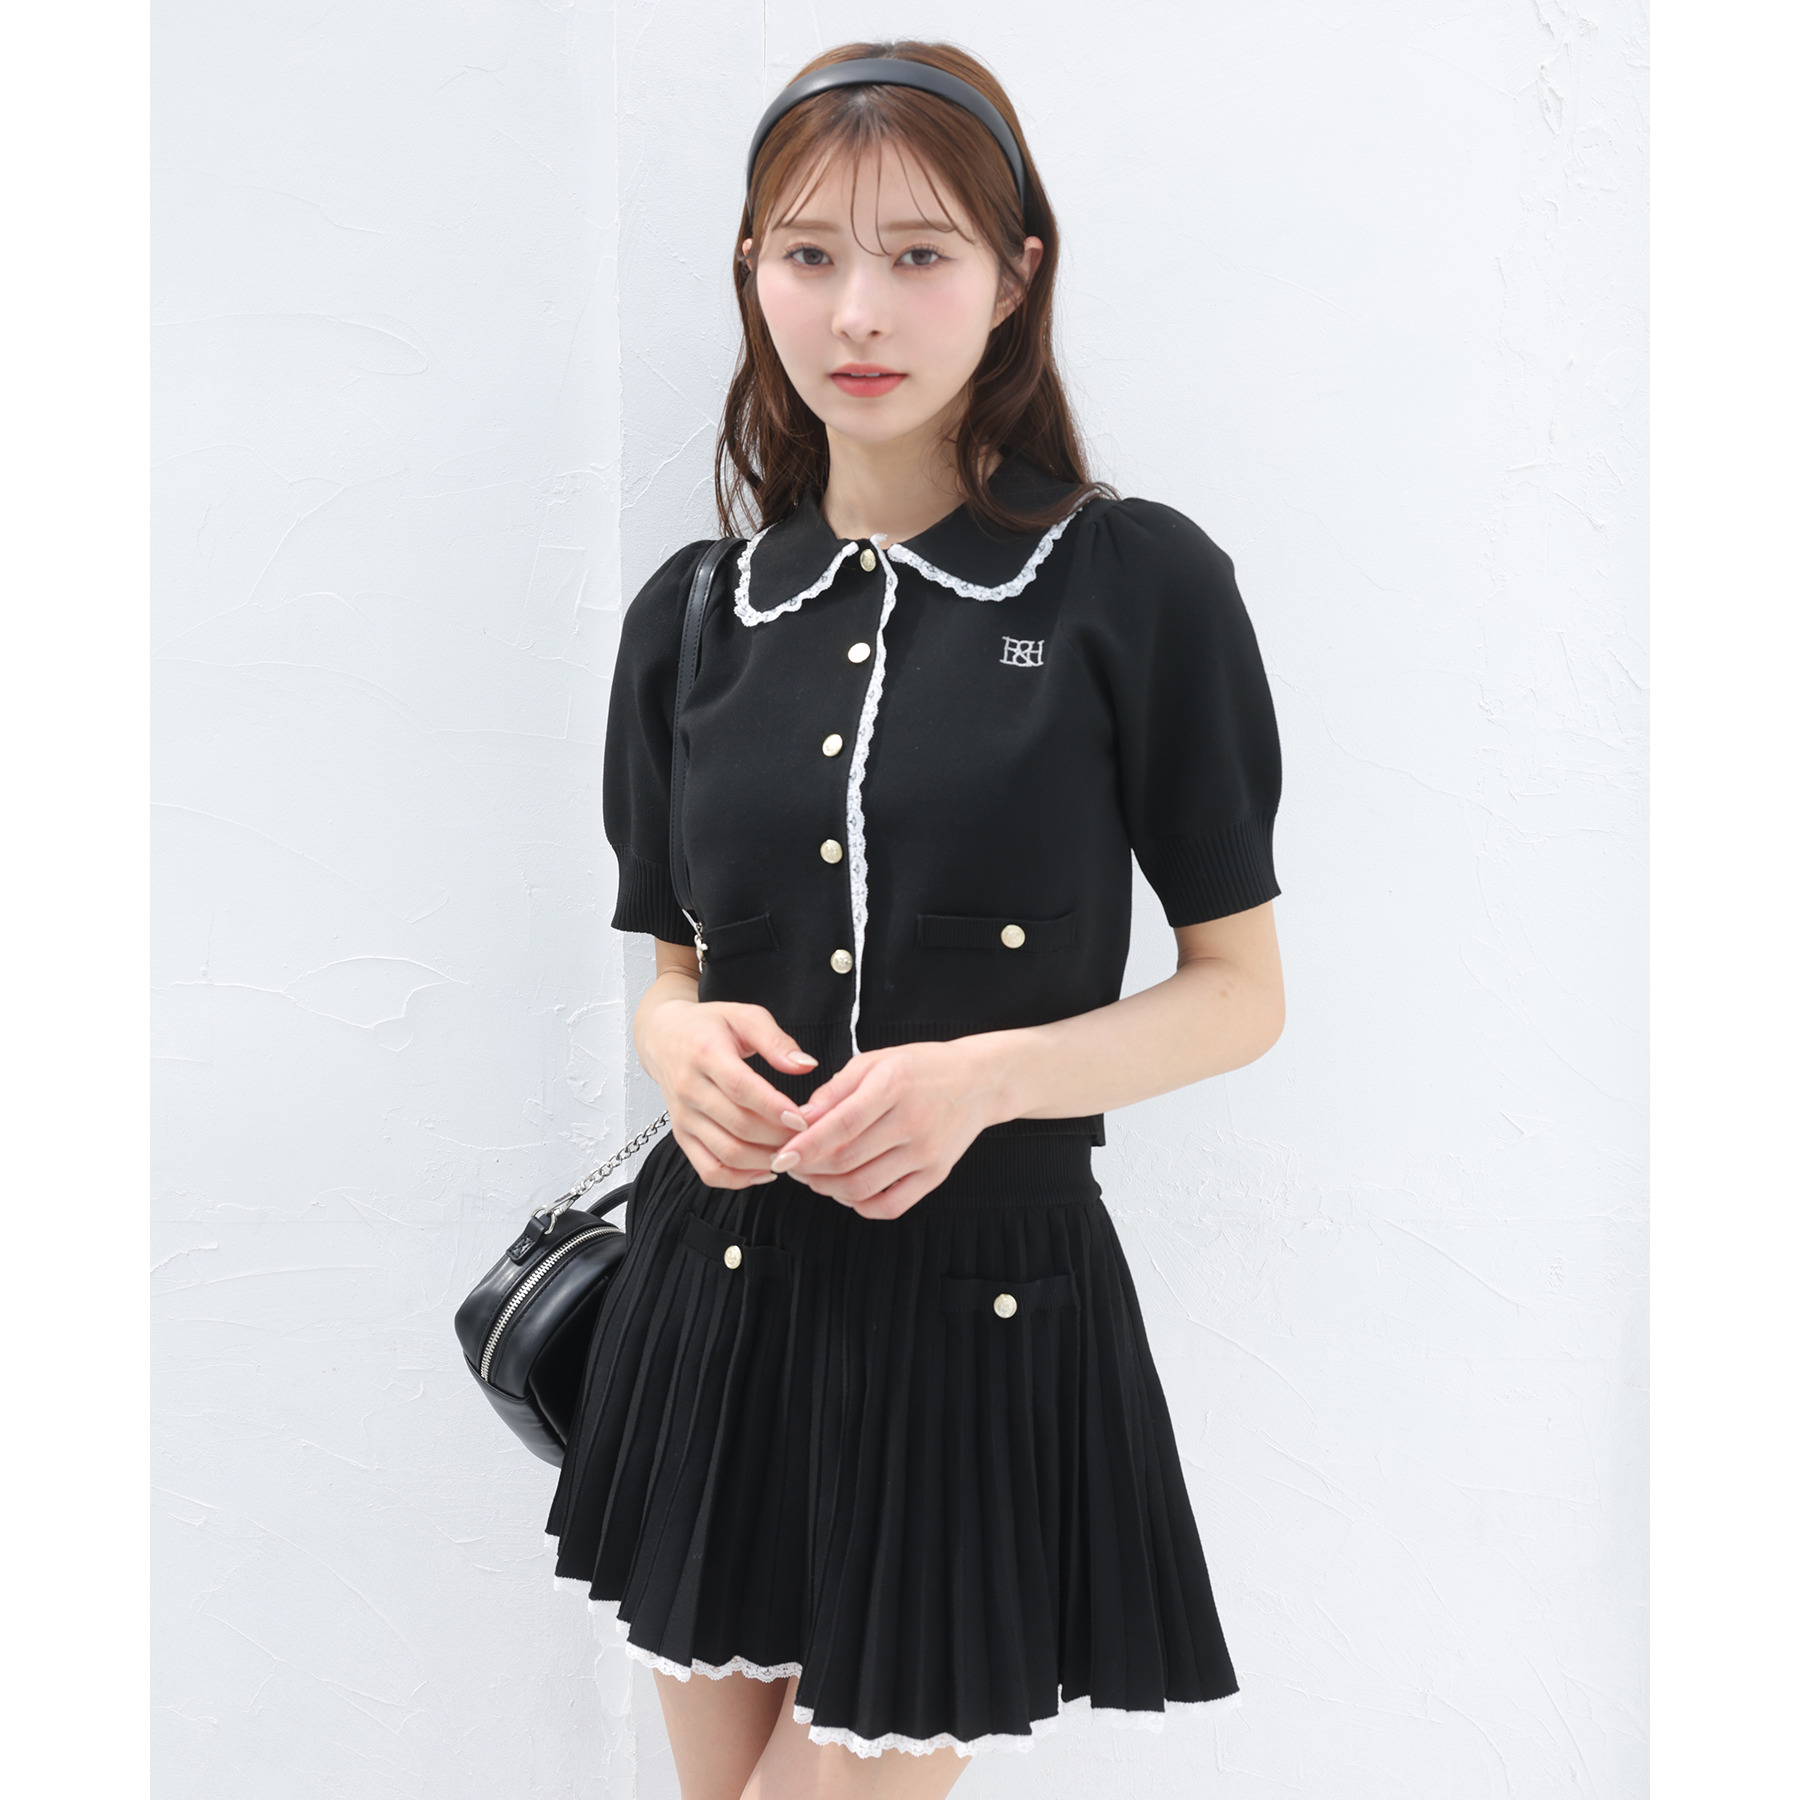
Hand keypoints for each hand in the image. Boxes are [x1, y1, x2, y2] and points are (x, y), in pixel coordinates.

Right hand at [639, 999, 816, 1188]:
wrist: (664, 1038)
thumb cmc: (709, 1026)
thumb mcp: (745, 1017)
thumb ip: (776, 1041)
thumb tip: (806, 1065)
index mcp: (705, 1054)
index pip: (740, 1087)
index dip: (773, 1107)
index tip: (803, 1118)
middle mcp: (689, 1089)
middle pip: (738, 1125)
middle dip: (778, 1137)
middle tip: (808, 1137)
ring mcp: (683, 1117)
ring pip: (726, 1153)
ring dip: (764, 1160)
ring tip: (792, 1153)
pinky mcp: (682, 1136)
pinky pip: (709, 1170)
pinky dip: (738, 1179)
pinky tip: (765, 1170)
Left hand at [769, 1040, 999, 1219]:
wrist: (979, 1081)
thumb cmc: (920, 1067)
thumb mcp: (875, 1062)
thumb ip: (835, 1090)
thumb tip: (799, 1119)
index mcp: (893, 1086)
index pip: (840, 1126)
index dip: (805, 1146)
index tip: (780, 1156)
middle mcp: (912, 1122)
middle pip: (847, 1160)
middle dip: (809, 1168)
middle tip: (791, 1164)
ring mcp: (927, 1153)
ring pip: (863, 1187)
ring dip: (828, 1188)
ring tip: (814, 1177)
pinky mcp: (936, 1175)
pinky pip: (890, 1205)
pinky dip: (860, 1205)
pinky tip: (846, 1191)